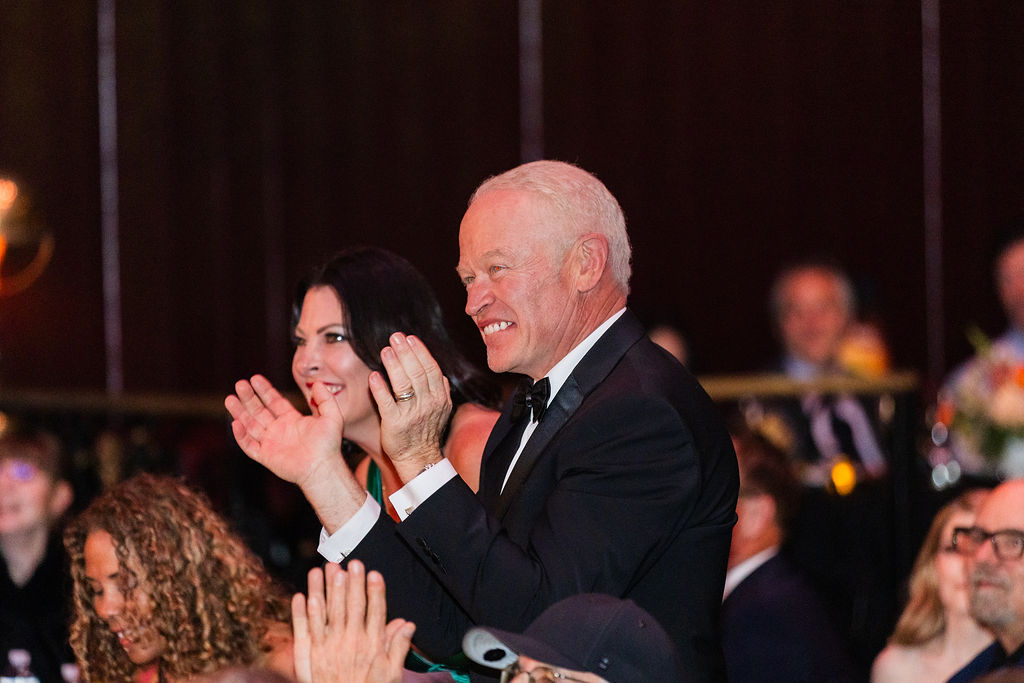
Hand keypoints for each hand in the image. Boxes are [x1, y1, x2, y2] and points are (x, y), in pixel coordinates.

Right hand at [225, 375, 342, 486]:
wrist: (322, 467)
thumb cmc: (328, 445)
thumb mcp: (332, 416)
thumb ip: (325, 399)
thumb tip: (317, 383)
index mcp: (291, 420)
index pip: (274, 402)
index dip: (264, 390)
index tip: (254, 378)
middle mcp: (279, 430)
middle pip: (259, 411)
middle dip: (249, 398)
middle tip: (240, 384)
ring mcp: (271, 443)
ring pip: (250, 425)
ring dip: (240, 412)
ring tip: (229, 399)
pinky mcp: (266, 456)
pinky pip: (249, 445)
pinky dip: (241, 435)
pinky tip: (235, 423)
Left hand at [292, 561, 413, 682]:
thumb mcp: (392, 674)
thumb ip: (399, 648)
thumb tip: (407, 626)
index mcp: (372, 645)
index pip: (375, 612)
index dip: (375, 592)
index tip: (374, 574)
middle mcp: (352, 642)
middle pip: (352, 606)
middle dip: (353, 583)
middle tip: (353, 563)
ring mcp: (330, 647)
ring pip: (329, 612)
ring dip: (328, 590)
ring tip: (328, 570)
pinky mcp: (312, 655)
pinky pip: (307, 629)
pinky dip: (304, 612)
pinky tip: (304, 595)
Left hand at [369, 333, 451, 481]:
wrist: (419, 458)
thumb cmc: (426, 432)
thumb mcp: (441, 411)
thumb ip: (441, 392)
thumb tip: (441, 375)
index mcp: (439, 397)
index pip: (431, 369)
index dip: (420, 352)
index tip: (410, 339)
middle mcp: (427, 403)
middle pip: (417, 372)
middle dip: (406, 352)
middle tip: (395, 337)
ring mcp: (411, 413)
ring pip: (403, 384)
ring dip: (394, 365)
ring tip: (385, 350)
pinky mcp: (395, 423)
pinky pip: (387, 403)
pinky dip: (380, 388)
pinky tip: (374, 376)